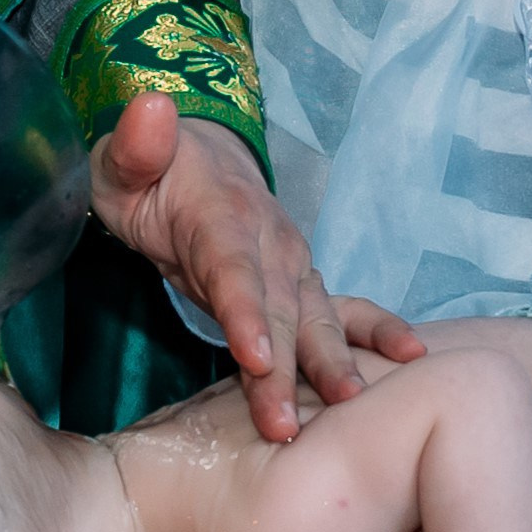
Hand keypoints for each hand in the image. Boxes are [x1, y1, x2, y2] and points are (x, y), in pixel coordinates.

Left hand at [89, 92, 423, 440]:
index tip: (255, 356)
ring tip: (351, 403)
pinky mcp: (305, 284)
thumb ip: (135, 147)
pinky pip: (344, 312)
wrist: (199, 159)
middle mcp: (270, 240)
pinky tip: (410, 357)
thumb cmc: (149, 175)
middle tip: (285, 426)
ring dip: (331, 365)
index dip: (245, 312)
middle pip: (277, 310)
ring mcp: (294, 264)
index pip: (231, 268)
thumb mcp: (122, 160)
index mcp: (220, 214)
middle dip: (286, 369)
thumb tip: (152, 105)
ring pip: (314, 320)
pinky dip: (376, 334)